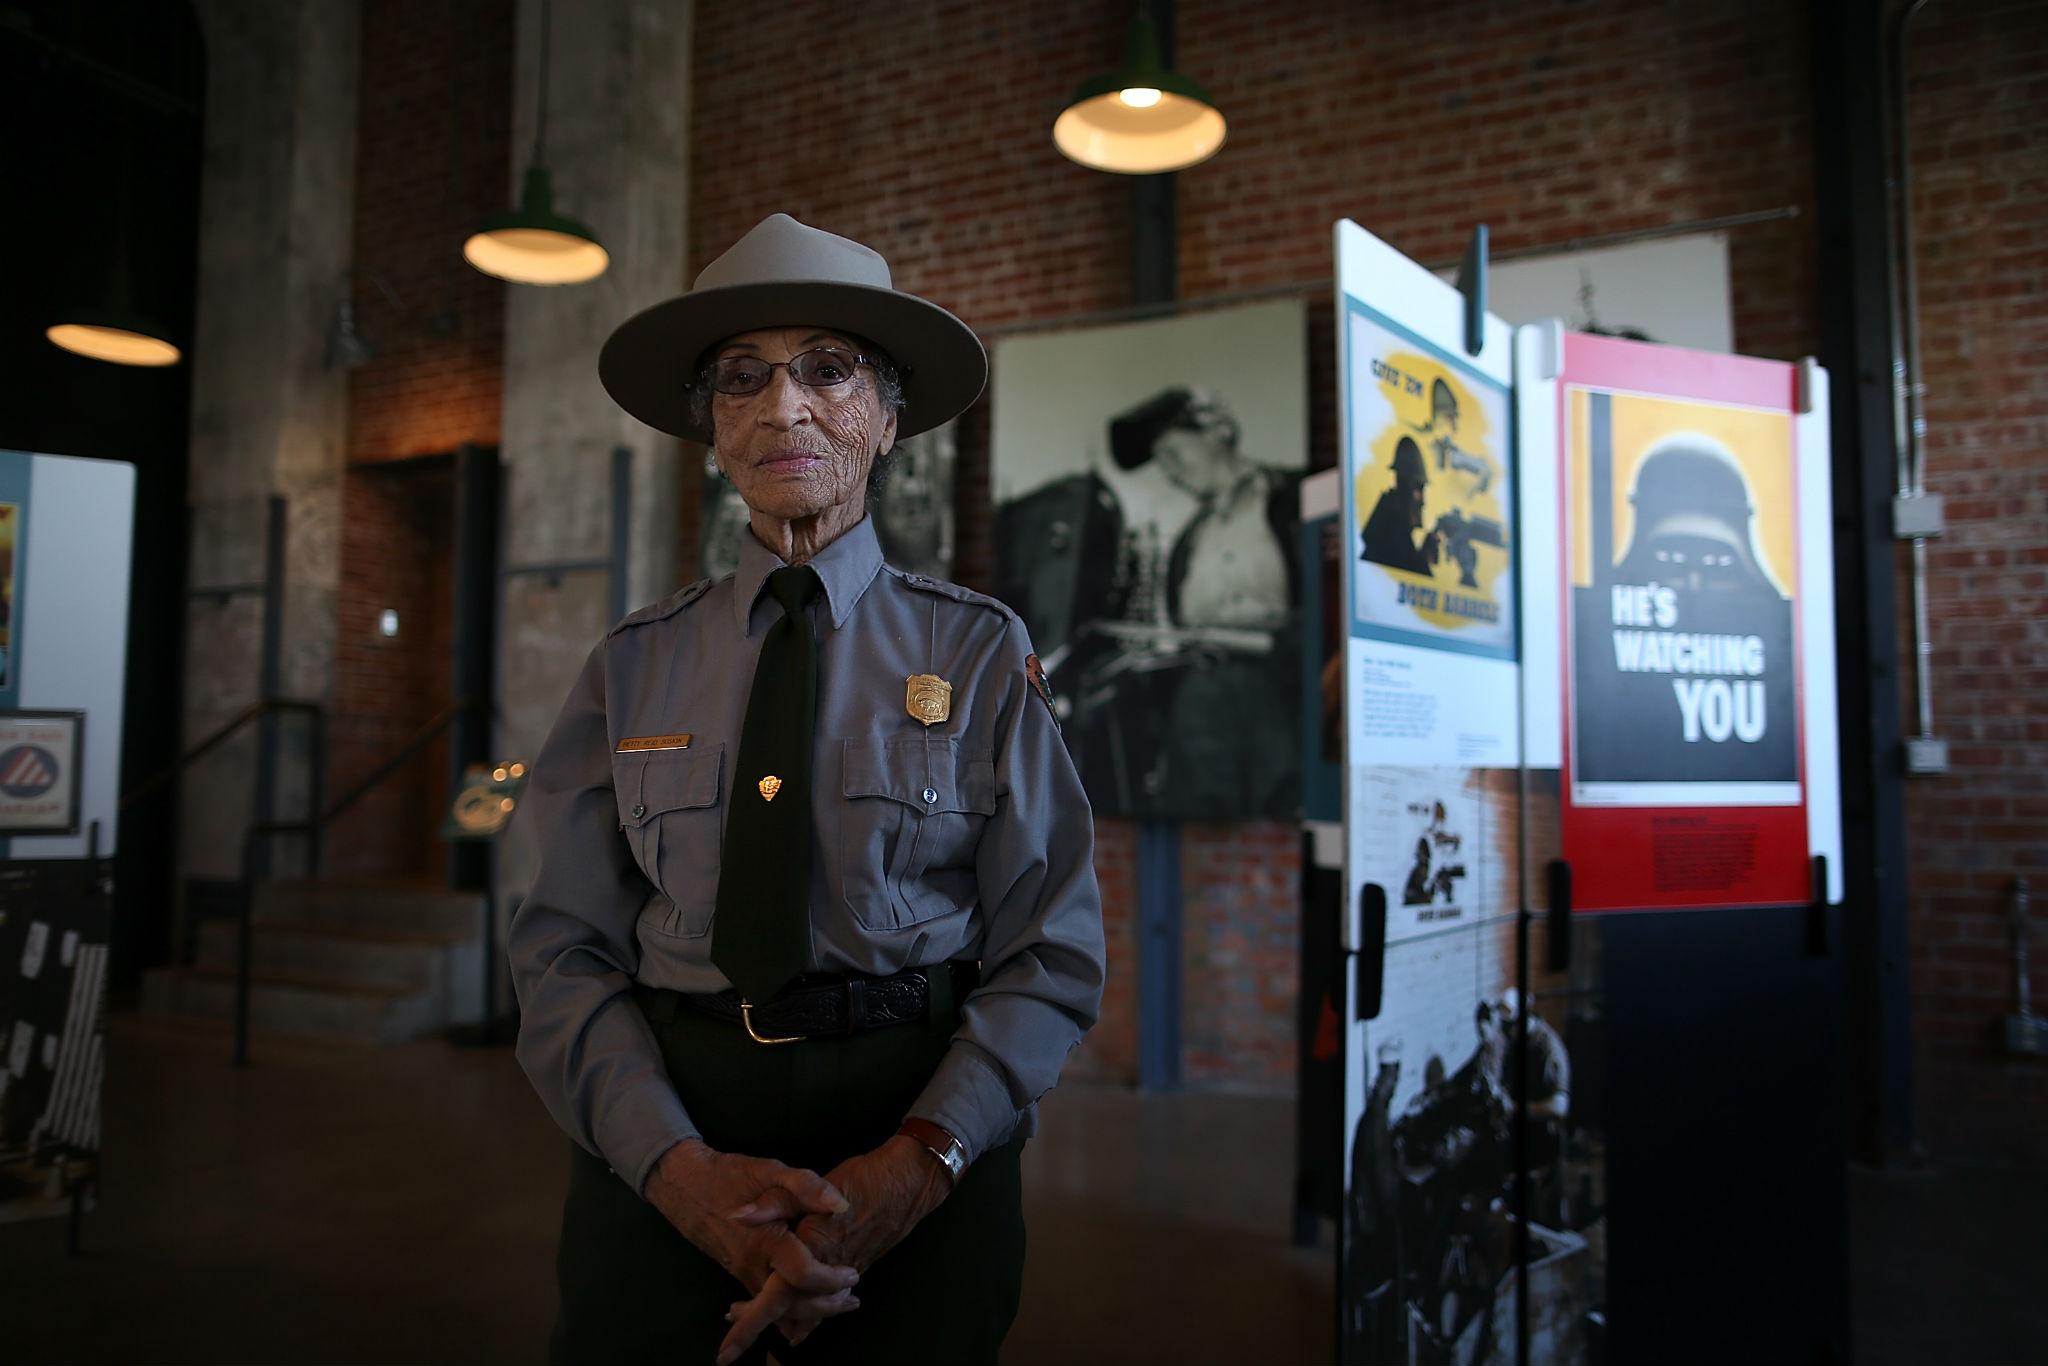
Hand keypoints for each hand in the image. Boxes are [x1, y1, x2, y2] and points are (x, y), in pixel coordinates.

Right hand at [641, 1140, 861, 1341]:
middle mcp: (752, 1265)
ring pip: (778, 1308)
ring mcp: (743, 1273)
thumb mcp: (770, 1170)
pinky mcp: (739, 1274)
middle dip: (824, 1307)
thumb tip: (841, 1205)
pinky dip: (789, 1307)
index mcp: (765, 1239)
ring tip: (840, 1302)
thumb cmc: (730, 1175)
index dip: (831, 1278)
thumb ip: (807, 1186)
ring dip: (809, 1310)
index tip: (852, 1274)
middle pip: (792, 1303)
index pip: (803, 1273)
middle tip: (852, 1299)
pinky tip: (809, 1303)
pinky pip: (765, 1301)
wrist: (685, 1185)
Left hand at [717, 1135, 953, 1358]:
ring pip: (810, 1312)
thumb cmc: (861, 1180)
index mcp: (812, 1252)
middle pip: (790, 1312)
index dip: (750, 1323)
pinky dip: (809, 1316)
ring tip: (752, 1316)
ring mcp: (843, 1274)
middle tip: (732, 1323)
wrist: (907, 1182)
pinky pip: (827, 1303)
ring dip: (782, 1317)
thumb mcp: (811, 1182)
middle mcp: (828, 1273)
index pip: (775, 1298)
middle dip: (758, 1322)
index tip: (727, 1348)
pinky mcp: (853, 1268)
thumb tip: (737, 1217)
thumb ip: (774, 1202)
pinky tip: (800, 1323)